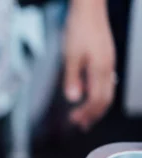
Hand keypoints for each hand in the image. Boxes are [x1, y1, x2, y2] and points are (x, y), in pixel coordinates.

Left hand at [63, 0, 115, 130]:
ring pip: (106, 91)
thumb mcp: (70, 55)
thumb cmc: (79, 28)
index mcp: (101, 69)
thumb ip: (72, 78)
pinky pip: (104, 81)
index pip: (97, 99)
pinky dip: (96, 93)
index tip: (76, 121)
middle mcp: (108, 68)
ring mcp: (109, 62)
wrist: (89, 8)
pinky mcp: (105, 58)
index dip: (87, 113)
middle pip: (105, 99)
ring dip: (94, 105)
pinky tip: (85, 94)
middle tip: (81, 125)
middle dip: (93, 114)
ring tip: (83, 115)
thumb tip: (73, 98)